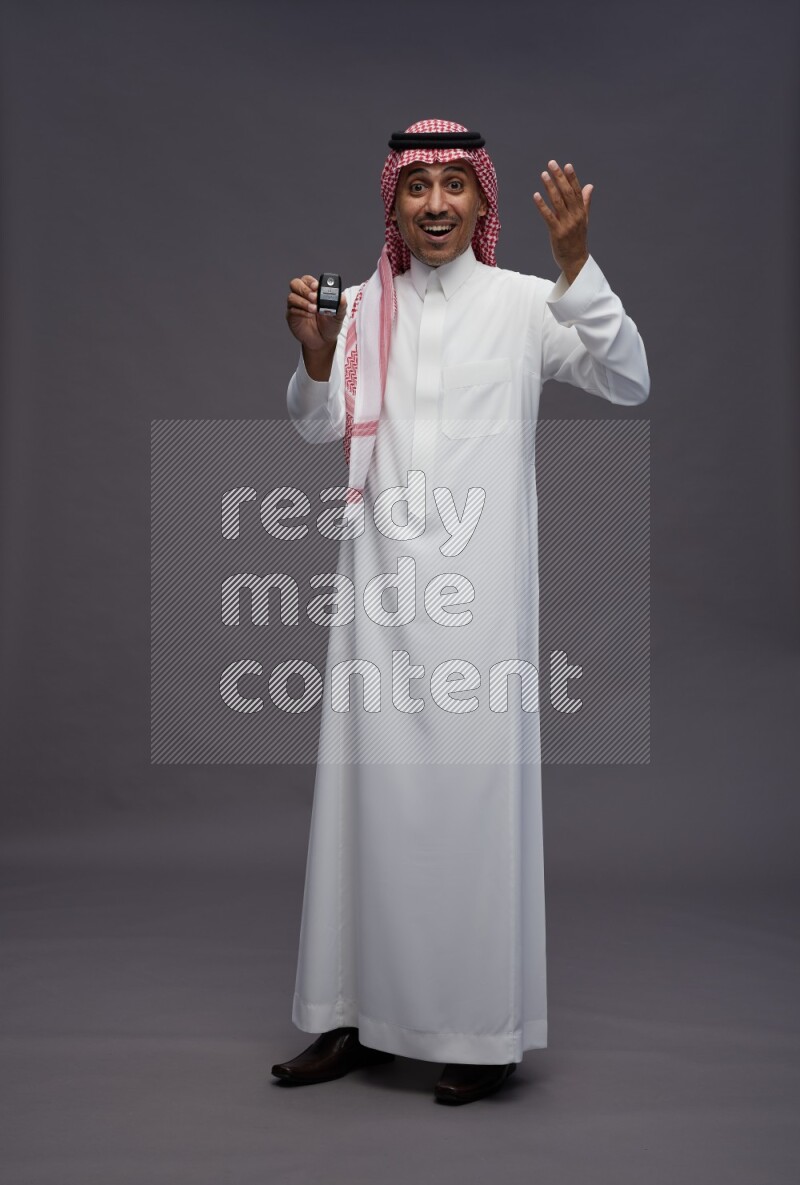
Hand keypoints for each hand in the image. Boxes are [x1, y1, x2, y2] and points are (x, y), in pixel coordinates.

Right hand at [285, 274, 347, 352]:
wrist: (324, 340)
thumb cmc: (330, 324)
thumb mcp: (339, 314)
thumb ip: (341, 304)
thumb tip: (341, 297)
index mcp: (313, 291)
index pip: (307, 280)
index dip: (311, 282)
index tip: (317, 287)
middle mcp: (302, 296)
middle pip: (295, 284)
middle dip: (304, 290)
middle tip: (314, 298)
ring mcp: (296, 305)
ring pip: (292, 297)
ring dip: (303, 302)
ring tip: (314, 310)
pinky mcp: (292, 316)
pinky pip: (292, 310)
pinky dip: (301, 311)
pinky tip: (309, 316)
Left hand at [532, 160, 591, 283]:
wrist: (576, 262)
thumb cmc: (578, 240)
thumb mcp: (583, 220)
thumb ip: (585, 202)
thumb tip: (589, 186)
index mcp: (581, 212)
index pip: (577, 191)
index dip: (572, 178)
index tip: (567, 165)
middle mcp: (575, 216)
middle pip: (567, 193)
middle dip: (559, 178)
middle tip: (552, 164)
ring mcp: (567, 225)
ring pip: (558, 202)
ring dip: (550, 187)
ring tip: (543, 175)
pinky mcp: (557, 233)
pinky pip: (548, 217)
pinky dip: (542, 206)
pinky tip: (536, 196)